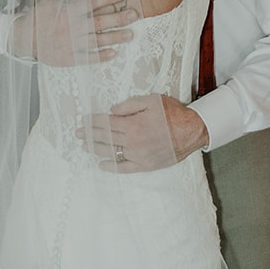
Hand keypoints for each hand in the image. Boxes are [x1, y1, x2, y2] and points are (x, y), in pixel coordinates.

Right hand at [26, 0, 137, 64]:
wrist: (23, 38)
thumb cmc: (38, 16)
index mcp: (68, 11)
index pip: (91, 2)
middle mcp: (72, 27)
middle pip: (99, 22)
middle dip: (118, 18)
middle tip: (134, 15)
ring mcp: (71, 43)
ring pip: (97, 40)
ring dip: (115, 37)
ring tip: (131, 34)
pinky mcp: (69, 57)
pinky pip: (88, 56)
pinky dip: (101, 55)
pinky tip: (114, 53)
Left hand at [80, 93, 208, 170]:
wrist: (192, 131)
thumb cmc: (173, 113)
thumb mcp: (152, 100)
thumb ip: (130, 105)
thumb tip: (112, 110)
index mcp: (133, 125)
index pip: (107, 123)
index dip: (93, 121)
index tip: (83, 121)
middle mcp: (133, 142)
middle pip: (106, 138)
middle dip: (89, 135)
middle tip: (77, 134)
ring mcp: (139, 155)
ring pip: (112, 152)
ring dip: (96, 149)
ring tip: (84, 146)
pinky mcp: (145, 165)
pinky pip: (124, 168)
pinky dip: (112, 166)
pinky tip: (101, 164)